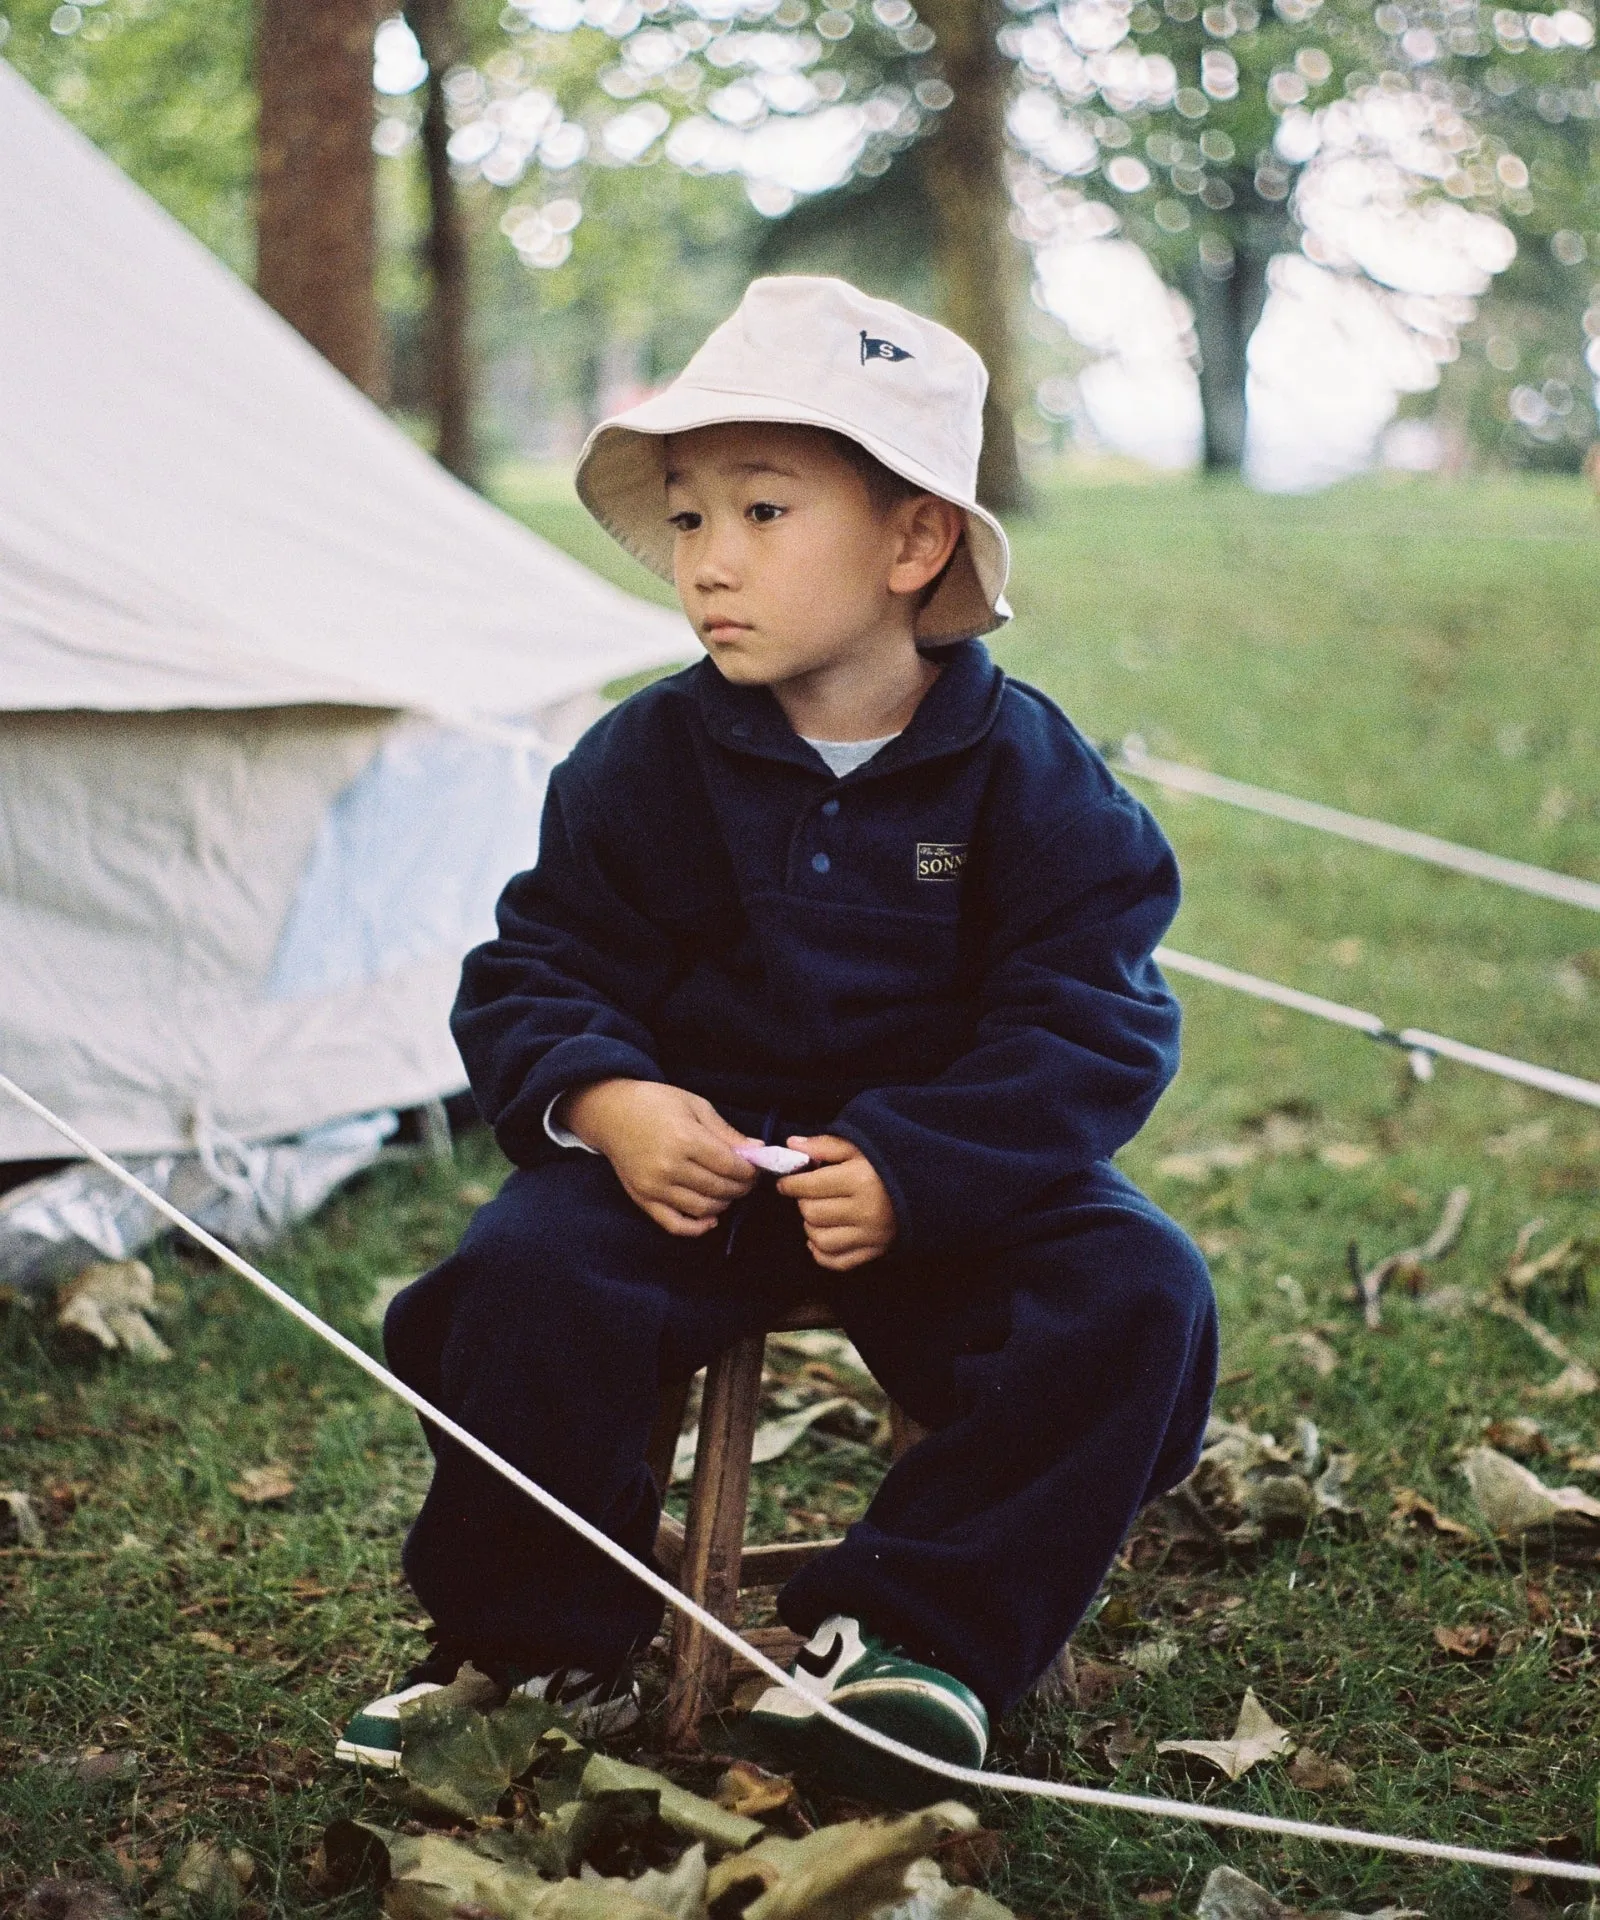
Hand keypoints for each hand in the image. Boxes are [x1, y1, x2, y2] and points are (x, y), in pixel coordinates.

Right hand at [560, 1080, 757, 1237]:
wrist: (612, 1113)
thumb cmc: (656, 1103)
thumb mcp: (695, 1106)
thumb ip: (726, 1131)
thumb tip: (758, 1149)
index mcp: (684, 1139)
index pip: (729, 1165)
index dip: (750, 1170)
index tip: (756, 1167)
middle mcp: (669, 1167)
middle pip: (719, 1188)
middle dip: (741, 1187)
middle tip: (748, 1179)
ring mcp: (654, 1187)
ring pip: (703, 1208)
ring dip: (724, 1204)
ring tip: (729, 1191)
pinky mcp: (642, 1199)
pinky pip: (674, 1225)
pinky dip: (697, 1228)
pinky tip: (711, 1219)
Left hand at [777, 1134, 896, 1271]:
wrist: (928, 1188)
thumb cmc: (889, 1162)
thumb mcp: (859, 1146)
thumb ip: (824, 1145)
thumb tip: (791, 1145)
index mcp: (860, 1180)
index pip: (809, 1186)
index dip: (790, 1183)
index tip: (785, 1182)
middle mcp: (865, 1211)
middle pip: (812, 1213)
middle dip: (803, 1202)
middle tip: (809, 1194)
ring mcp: (871, 1236)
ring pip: (820, 1240)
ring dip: (811, 1227)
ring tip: (817, 1213)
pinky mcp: (875, 1252)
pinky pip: (837, 1261)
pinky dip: (821, 1253)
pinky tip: (820, 1237)